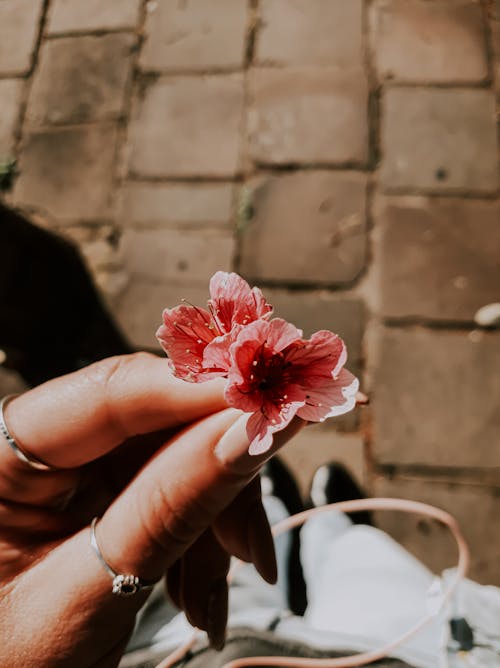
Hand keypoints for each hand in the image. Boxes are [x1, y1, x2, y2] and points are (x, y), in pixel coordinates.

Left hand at [0, 353, 301, 667]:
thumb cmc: (16, 665)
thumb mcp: (92, 594)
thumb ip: (170, 507)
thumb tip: (249, 432)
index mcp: (3, 457)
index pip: (110, 391)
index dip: (196, 391)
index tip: (266, 405)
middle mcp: (45, 447)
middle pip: (159, 420)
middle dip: (216, 478)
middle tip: (250, 543)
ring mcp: (81, 470)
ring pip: (182, 455)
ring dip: (214, 523)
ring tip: (210, 601)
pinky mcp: (112, 494)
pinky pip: (180, 488)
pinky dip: (202, 538)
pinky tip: (198, 595)